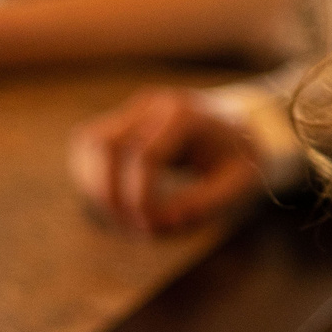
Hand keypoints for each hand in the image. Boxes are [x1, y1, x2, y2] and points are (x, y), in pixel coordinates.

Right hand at [68, 88, 264, 233]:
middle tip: (131, 227)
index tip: (151, 227)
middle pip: (105, 144)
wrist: (242, 124)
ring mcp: (134, 109)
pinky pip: (88, 144)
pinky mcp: (122, 119)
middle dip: (108, 193)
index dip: (140, 198)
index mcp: (185, 115)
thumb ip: (203, 205)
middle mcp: (153, 105)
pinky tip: (112, 200)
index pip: (145, 156)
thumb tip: (162, 223)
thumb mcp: (238, 184)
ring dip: (93, 184)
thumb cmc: (242, 157)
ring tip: (120, 216)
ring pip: (88, 141)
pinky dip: (91, 175)